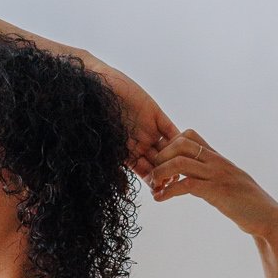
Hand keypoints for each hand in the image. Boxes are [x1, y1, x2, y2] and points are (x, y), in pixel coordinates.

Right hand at [96, 65, 178, 182]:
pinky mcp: (154, 113)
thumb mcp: (104, 144)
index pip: (143, 170)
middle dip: (166, 173)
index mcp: (126, 152)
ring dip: (174, 158)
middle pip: (158, 162)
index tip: (158, 190)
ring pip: (167, 147)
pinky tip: (184, 147)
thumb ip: (114, 163)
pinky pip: (169, 128)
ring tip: (180, 168)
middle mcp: (139, 142)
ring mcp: (148, 128)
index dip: (152, 180)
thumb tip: (119, 189)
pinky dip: (177, 138)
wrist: (96, 87)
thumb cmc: (93, 116)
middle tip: (173, 182)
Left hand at [146, 129, 277, 238]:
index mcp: (218, 158)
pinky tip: (160, 199)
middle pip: (180, 143)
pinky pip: (186, 185)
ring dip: (160, 172)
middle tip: (154, 174)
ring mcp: (218, 175)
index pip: (189, 135)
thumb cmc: (247, 203)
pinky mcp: (218, 192)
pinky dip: (168, 191)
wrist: (268, 218)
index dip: (169, 145)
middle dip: (161, 156)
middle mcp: (217, 162)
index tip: (163, 163)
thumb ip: (210, 175)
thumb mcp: (227, 182)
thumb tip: (191, 177)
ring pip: (180, 162)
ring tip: (154, 186)